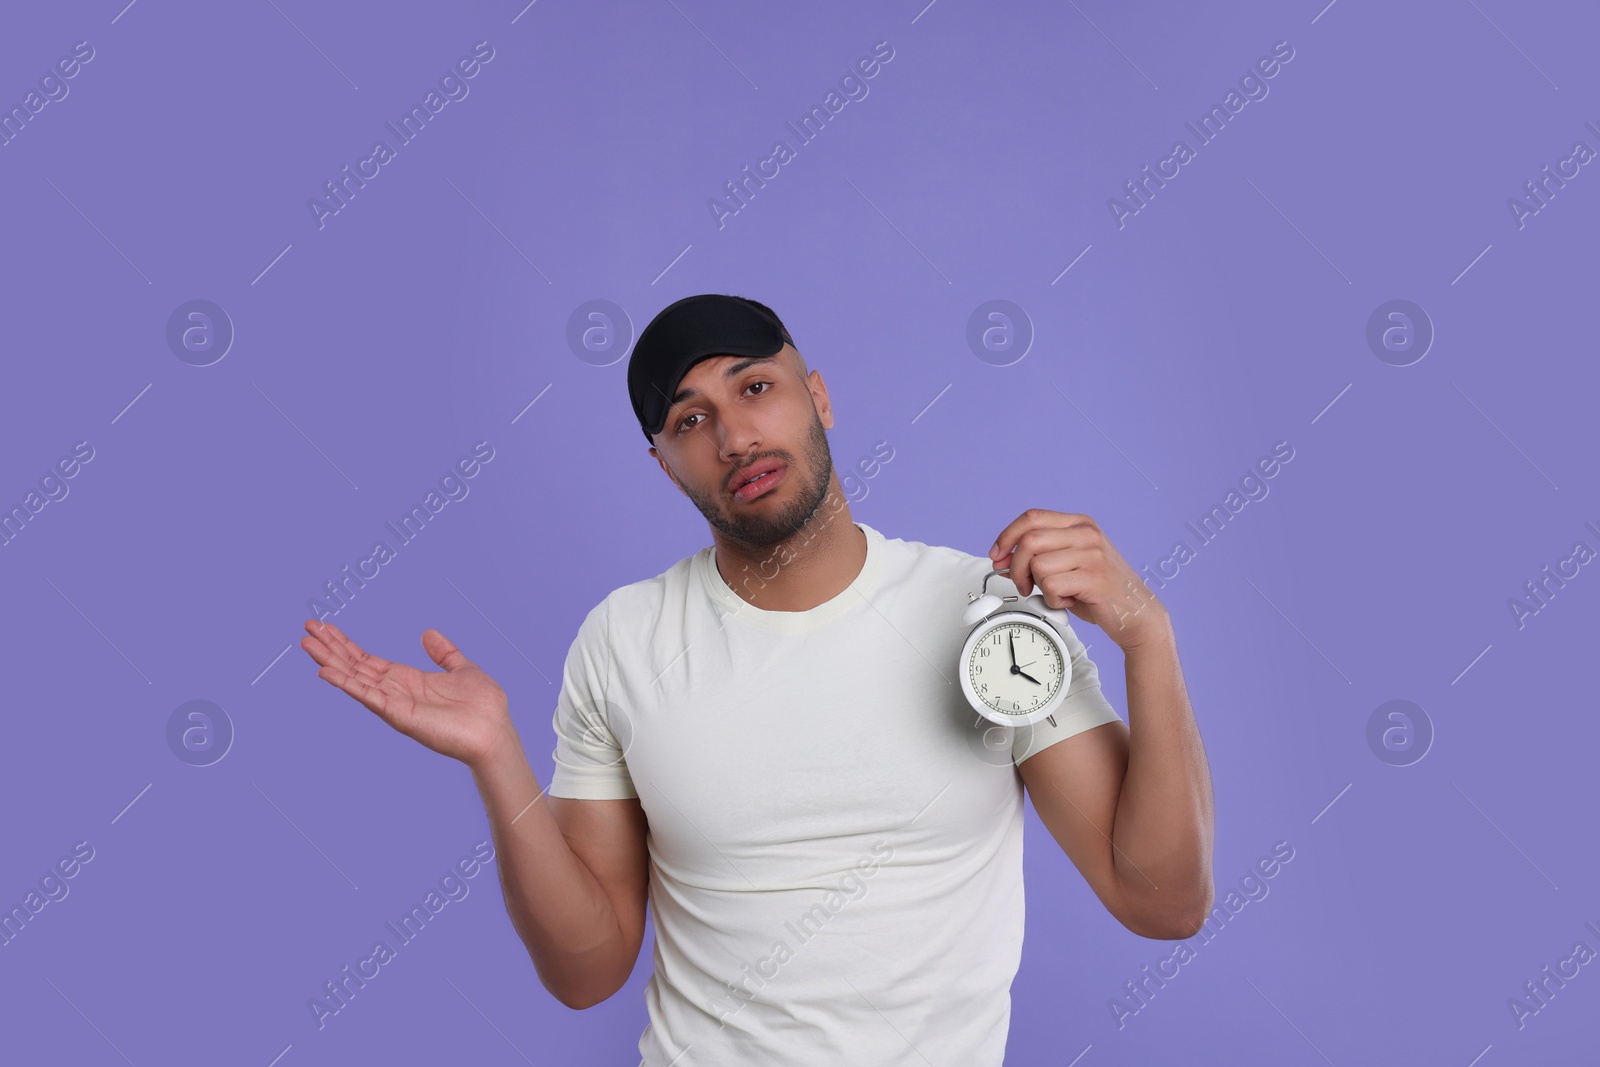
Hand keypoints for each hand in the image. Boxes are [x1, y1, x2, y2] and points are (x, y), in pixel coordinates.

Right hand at [300, 620, 515, 769]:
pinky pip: (367, 696)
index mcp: (407, 680)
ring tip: (306, 645)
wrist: (496, 731)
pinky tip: (326, 673)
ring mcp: (394, 703)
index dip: (345, 643)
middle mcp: (395, 691)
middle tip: (306, 628)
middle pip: (354, 666)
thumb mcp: (462, 669)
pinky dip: (347, 684)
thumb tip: (428, 633)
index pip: (367, 659)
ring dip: (330, 662)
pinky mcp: (398, 715)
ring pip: (354, 678)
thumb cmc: (483, 706)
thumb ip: (444, 653)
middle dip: (330, 647)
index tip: (324, 627)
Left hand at [988, 509, 1167, 651]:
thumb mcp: (1068, 565)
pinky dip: (1051, 599)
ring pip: (1037, 564)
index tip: (997, 554)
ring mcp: (1092, 554)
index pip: (1031, 517)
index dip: (1007, 536)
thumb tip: (1004, 559)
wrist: (1136, 613)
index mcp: (1079, 524)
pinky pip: (1050, 584)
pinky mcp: (1093, 577)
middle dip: (1016, 566)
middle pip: (1029, 539)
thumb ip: (1040, 557)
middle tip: (1023, 584)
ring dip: (1037, 586)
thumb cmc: (1100, 591)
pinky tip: (1066, 601)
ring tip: (1056, 594)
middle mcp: (1086, 534)